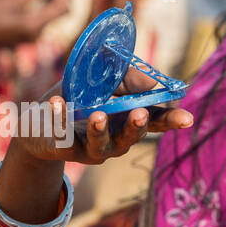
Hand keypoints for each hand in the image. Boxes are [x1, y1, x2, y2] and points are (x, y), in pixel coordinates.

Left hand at [8, 64, 191, 165]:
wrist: (38, 123)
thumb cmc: (77, 99)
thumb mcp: (100, 81)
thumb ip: (124, 77)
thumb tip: (150, 80)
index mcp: (127, 119)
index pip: (155, 121)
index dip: (171, 120)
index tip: (187, 119)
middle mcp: (115, 138)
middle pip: (131, 137)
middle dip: (136, 126)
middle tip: (141, 114)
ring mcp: (91, 148)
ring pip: (101, 145)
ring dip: (101, 130)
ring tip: (99, 115)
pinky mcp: (64, 149)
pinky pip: (63, 135)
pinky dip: (60, 118)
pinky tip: (58, 102)